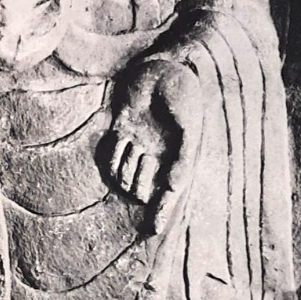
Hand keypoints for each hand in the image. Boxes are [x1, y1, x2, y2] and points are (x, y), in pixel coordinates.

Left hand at [106, 57, 202, 233]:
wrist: (163, 68)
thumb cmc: (181, 95)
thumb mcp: (190, 127)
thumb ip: (184, 158)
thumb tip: (174, 185)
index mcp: (176, 158)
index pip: (168, 194)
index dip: (162, 213)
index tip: (153, 231)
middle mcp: (156, 156)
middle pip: (141, 191)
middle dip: (140, 184)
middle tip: (147, 160)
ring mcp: (138, 146)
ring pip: (123, 178)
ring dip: (126, 166)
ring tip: (136, 144)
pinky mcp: (121, 133)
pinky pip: (110, 158)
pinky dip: (113, 154)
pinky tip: (121, 137)